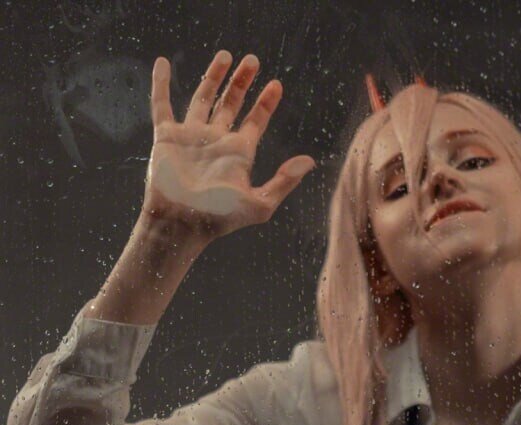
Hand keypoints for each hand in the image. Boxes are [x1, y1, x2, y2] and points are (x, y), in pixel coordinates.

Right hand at [143, 50, 315, 240]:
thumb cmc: (220, 219)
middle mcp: (215, 141)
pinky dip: (161, 84)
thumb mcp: (260, 203)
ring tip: (225, 55)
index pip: (255, 121)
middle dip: (242, 82)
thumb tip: (310, 161)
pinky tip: (163, 63)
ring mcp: (191, 137)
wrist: (182, 224)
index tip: (276, 84)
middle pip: (231, 104)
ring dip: (214, 77)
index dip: (266, 103)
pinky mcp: (166, 137)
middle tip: (253, 60)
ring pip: (203, 98)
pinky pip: (161, 105)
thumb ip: (284, 181)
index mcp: (238, 154)